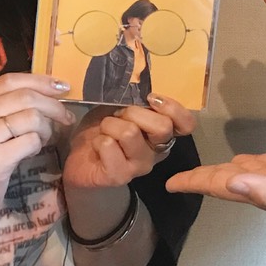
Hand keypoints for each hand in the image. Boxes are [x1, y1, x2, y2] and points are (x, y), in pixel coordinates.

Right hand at [0, 74, 74, 216]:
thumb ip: (12, 105)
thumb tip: (54, 88)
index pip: (10, 80)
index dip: (40, 81)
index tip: (63, 87)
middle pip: (24, 97)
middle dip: (53, 106)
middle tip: (67, 117)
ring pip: (31, 118)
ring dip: (46, 129)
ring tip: (40, 140)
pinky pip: (31, 141)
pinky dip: (38, 145)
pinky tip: (29, 153)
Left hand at [64, 93, 197, 190]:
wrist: (79, 158)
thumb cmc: (103, 130)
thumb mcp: (120, 107)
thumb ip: (136, 101)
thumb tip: (141, 89)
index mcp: (162, 133)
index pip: (186, 124)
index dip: (173, 108)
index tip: (150, 99)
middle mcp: (157, 151)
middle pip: (162, 126)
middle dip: (132, 112)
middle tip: (117, 117)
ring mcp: (140, 166)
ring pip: (130, 132)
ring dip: (109, 125)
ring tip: (104, 132)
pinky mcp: (120, 176)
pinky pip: (108, 145)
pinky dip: (97, 140)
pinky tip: (96, 147)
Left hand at [166, 152, 265, 226]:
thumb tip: (232, 182)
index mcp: (263, 192)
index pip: (220, 186)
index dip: (194, 183)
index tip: (169, 183)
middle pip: (227, 180)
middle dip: (202, 178)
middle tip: (177, 176)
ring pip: (243, 174)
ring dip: (221, 172)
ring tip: (202, 170)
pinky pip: (265, 166)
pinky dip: (248, 164)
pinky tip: (243, 162)